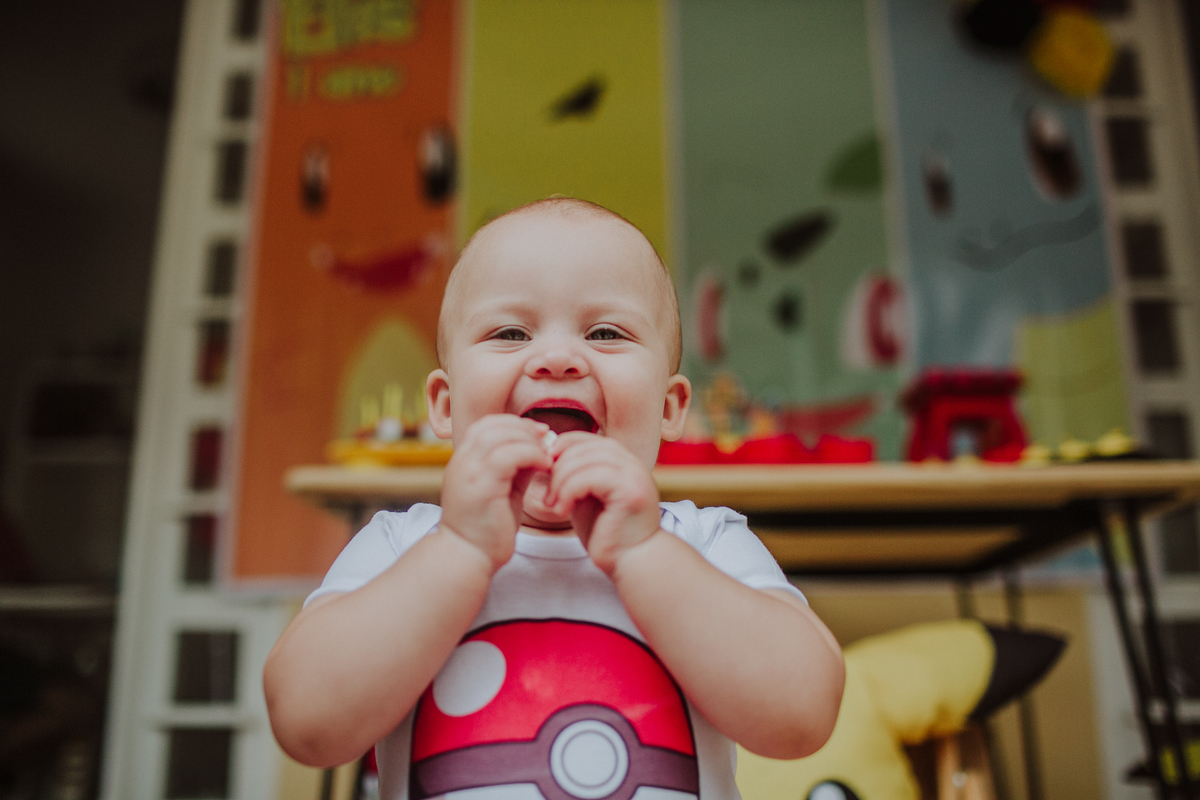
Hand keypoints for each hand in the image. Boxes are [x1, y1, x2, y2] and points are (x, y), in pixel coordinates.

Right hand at [439, 414, 552, 571]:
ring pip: (499, 436)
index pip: (485, 425)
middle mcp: (461, 462)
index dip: (514, 423)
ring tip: (546, 455)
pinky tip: (544, 465)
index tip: (538, 433)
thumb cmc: (487, 529)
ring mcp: (467, 473)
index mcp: (463, 461)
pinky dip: (530, 454)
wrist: (468, 558)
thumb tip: (537, 448)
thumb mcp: (503, 490)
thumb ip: (516, 467)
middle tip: (546, 439)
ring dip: (529, 440)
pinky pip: (506, 456)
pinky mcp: (480, 487)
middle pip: (492, 425)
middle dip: (523, 427)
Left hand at [545, 433, 661, 574]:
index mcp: (622, 461)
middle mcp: (632, 462)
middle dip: (558, 467)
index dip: (561, 448)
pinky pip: (590, 477)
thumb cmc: (605, 533)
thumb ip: (573, 475)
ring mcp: (634, 474)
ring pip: (585, 460)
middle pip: (585, 446)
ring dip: (560, 481)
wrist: (630, 563)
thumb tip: (546, 454)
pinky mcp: (631, 490)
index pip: (586, 439)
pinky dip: (569, 491)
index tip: (543, 470)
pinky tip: (562, 510)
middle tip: (546, 496)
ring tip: (552, 504)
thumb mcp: (584, 497)